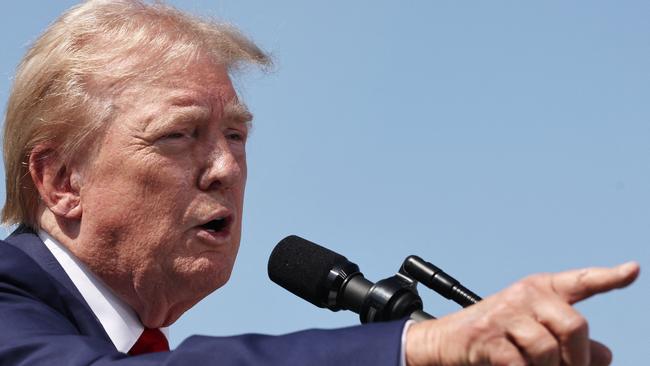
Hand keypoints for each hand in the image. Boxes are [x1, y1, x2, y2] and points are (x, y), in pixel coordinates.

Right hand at [405, 262, 639, 365]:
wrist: (445, 341)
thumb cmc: (495, 337)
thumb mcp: (534, 333)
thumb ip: (569, 342)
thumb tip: (605, 354)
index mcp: (540, 289)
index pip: (580, 281)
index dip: (608, 277)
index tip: (633, 271)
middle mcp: (524, 295)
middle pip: (574, 325)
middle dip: (577, 359)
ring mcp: (504, 313)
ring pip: (548, 350)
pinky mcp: (486, 335)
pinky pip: (519, 364)